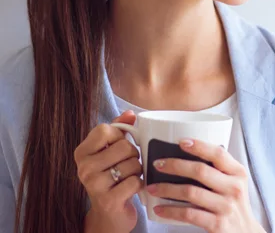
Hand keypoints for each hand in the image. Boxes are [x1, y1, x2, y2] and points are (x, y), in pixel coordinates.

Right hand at [74, 111, 143, 232]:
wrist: (109, 215)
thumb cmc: (112, 177)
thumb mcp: (111, 151)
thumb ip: (120, 129)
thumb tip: (130, 113)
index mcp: (82, 152)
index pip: (106, 129)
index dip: (120, 136)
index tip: (117, 147)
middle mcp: (83, 168)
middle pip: (124, 146)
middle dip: (133, 155)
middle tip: (126, 165)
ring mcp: (94, 185)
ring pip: (132, 163)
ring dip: (137, 170)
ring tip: (128, 177)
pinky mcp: (108, 200)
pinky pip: (136, 181)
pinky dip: (139, 184)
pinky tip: (131, 189)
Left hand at [147, 139, 264, 232]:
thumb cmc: (234, 204)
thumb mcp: (234, 183)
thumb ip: (219, 169)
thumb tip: (188, 154)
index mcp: (238, 173)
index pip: (218, 154)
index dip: (199, 146)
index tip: (181, 142)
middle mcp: (234, 188)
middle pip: (200, 171)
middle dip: (175, 165)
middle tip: (158, 164)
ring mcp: (225, 207)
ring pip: (190, 192)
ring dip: (167, 189)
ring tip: (151, 187)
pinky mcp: (217, 224)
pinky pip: (188, 214)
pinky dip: (170, 211)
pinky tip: (159, 209)